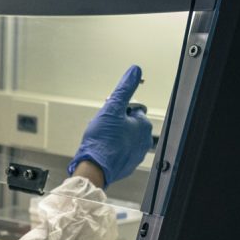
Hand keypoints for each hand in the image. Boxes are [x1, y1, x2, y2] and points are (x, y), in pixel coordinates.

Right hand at [69, 65, 155, 185]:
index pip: (132, 109)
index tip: (108, 115)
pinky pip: (121, 150)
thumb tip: (135, 71)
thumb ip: (124, 88)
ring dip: (114, 135)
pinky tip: (103, 148)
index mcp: (144, 125)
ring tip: (102, 138)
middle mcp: (145, 140)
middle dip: (115, 122)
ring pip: (124, 137)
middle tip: (103, 127)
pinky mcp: (128, 164)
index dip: (118, 109)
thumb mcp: (111, 107)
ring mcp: (137, 154)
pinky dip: (113, 148)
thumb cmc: (102, 140)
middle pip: (128, 123)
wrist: (94, 168)